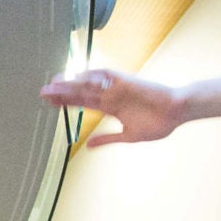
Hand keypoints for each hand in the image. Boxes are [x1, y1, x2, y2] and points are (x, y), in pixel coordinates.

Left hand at [39, 69, 183, 146]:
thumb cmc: (158, 123)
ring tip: (54, 84)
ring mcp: (118, 88)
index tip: (50, 104)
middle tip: (42, 93)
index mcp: (111, 108)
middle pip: (81, 93)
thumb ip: (107, 138)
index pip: (83, 104)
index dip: (67, 103)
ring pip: (89, 84)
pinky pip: (107, 75)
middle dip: (62, 93)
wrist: (178, 112)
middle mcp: (111, 96)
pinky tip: (77, 76)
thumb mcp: (128, 136)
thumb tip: (88, 146)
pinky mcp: (127, 82)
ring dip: (72, 83)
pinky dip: (92, 74)